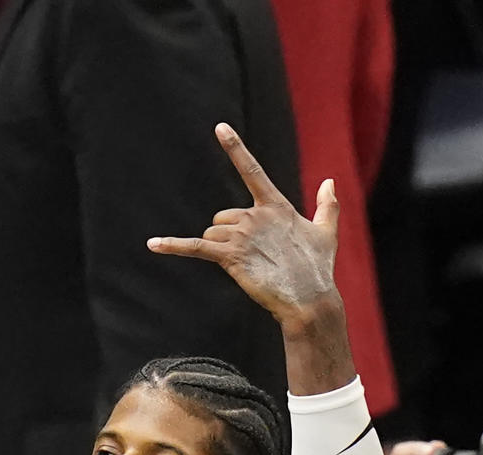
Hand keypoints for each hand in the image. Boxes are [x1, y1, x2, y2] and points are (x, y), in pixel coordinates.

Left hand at [147, 125, 339, 325]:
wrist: (308, 298)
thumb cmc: (318, 269)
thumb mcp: (326, 233)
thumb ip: (327, 206)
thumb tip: (330, 182)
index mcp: (275, 206)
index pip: (251, 170)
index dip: (235, 148)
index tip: (220, 128)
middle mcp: (255, 215)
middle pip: (221, 218)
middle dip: (227, 237)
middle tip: (250, 259)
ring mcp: (242, 234)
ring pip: (211, 234)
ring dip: (220, 251)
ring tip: (245, 268)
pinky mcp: (231, 256)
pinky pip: (195, 248)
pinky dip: (173, 246)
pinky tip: (152, 245)